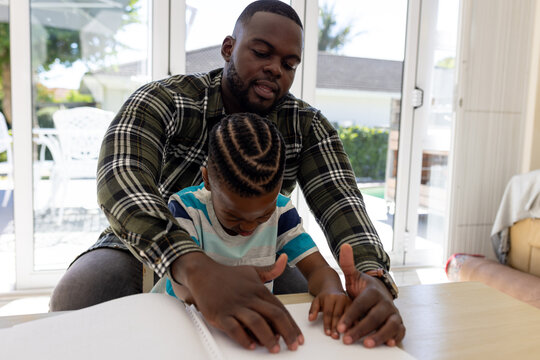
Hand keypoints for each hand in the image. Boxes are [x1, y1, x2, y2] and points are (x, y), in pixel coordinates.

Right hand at [171, 253, 303, 352]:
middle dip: (286, 332)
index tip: (298, 336)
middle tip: (292, 345)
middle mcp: (249, 298)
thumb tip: (284, 259)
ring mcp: (234, 306)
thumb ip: (271, 270)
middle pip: (273, 315)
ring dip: (267, 337)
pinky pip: (234, 328)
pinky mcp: (220, 314)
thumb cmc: (228, 275)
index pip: (280, 308)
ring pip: (256, 322)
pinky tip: (251, 345)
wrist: (203, 273)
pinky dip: (243, 338)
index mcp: (258, 290)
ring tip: (274, 348)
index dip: (292, 324)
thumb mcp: (252, 270)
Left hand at [308, 290, 350, 338]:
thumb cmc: (324, 297)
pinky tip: (352, 330)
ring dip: (346, 326)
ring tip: (344, 336)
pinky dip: (353, 323)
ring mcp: (348, 301)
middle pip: (338, 315)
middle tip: (335, 336)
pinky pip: (354, 315)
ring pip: (347, 315)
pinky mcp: (354, 304)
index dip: (327, 324)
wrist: (332, 288)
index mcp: (330, 297)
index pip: (328, 313)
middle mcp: (341, 298)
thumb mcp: (316, 301)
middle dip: (336, 327)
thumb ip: (313, 310)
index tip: (327, 333)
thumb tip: (311, 319)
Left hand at [337, 244, 404, 346]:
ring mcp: (393, 313)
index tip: (339, 326)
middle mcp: (385, 302)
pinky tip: (389, 344)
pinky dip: (396, 337)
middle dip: (361, 329)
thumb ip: (347, 264)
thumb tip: (344, 246)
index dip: (350, 315)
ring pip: (390, 325)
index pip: (361, 304)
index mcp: (373, 292)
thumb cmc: (363, 289)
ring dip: (380, 335)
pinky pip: (400, 331)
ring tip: (367, 344)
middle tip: (347, 339)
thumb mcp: (353, 276)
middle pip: (374, 317)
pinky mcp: (399, 323)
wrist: (378, 293)